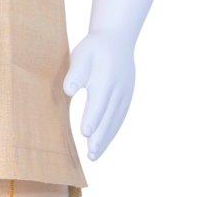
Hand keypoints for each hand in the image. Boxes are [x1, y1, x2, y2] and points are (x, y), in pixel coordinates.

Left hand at [63, 31, 136, 160]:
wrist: (117, 40)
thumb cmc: (93, 50)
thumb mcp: (82, 55)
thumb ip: (76, 73)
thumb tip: (69, 90)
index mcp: (105, 79)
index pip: (98, 102)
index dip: (92, 118)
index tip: (85, 133)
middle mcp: (118, 89)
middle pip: (108, 116)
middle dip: (100, 136)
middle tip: (91, 153)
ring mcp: (125, 95)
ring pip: (115, 120)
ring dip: (105, 139)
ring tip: (93, 155)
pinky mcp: (127, 98)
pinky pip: (119, 118)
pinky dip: (111, 132)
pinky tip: (103, 145)